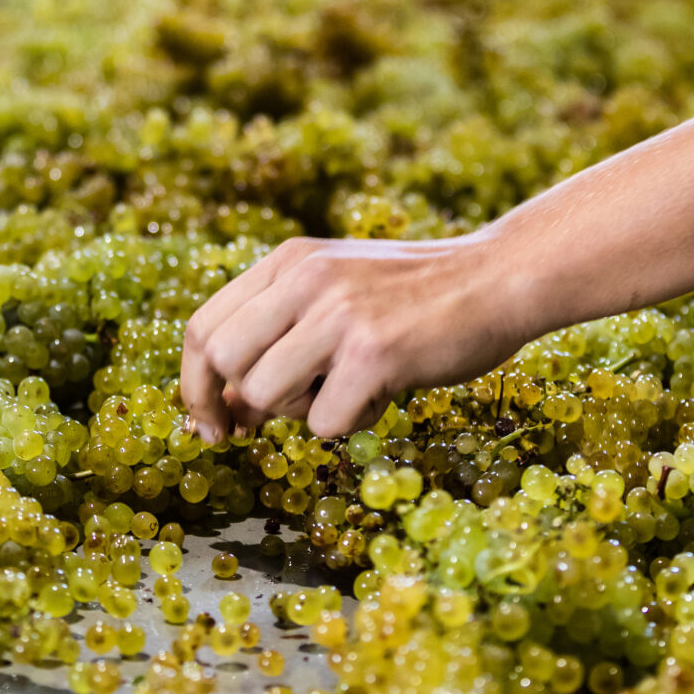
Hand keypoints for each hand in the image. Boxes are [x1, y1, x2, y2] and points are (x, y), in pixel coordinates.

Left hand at [180, 233, 534, 441]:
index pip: (202, 328)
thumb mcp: (336, 293)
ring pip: (263, 394)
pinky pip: (323, 423)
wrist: (499, 278)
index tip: (212, 423)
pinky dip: (351, 424)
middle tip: (257, 431)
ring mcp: (337, 313)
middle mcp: (304, 279)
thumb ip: (282, 334)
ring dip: (298, 413)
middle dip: (236, 407)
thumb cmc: (418, 299)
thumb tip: (225, 410)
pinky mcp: (373, 351)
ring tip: (346, 392)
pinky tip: (385, 395)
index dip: (194, 385)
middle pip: (221, 363)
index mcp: (288, 261)